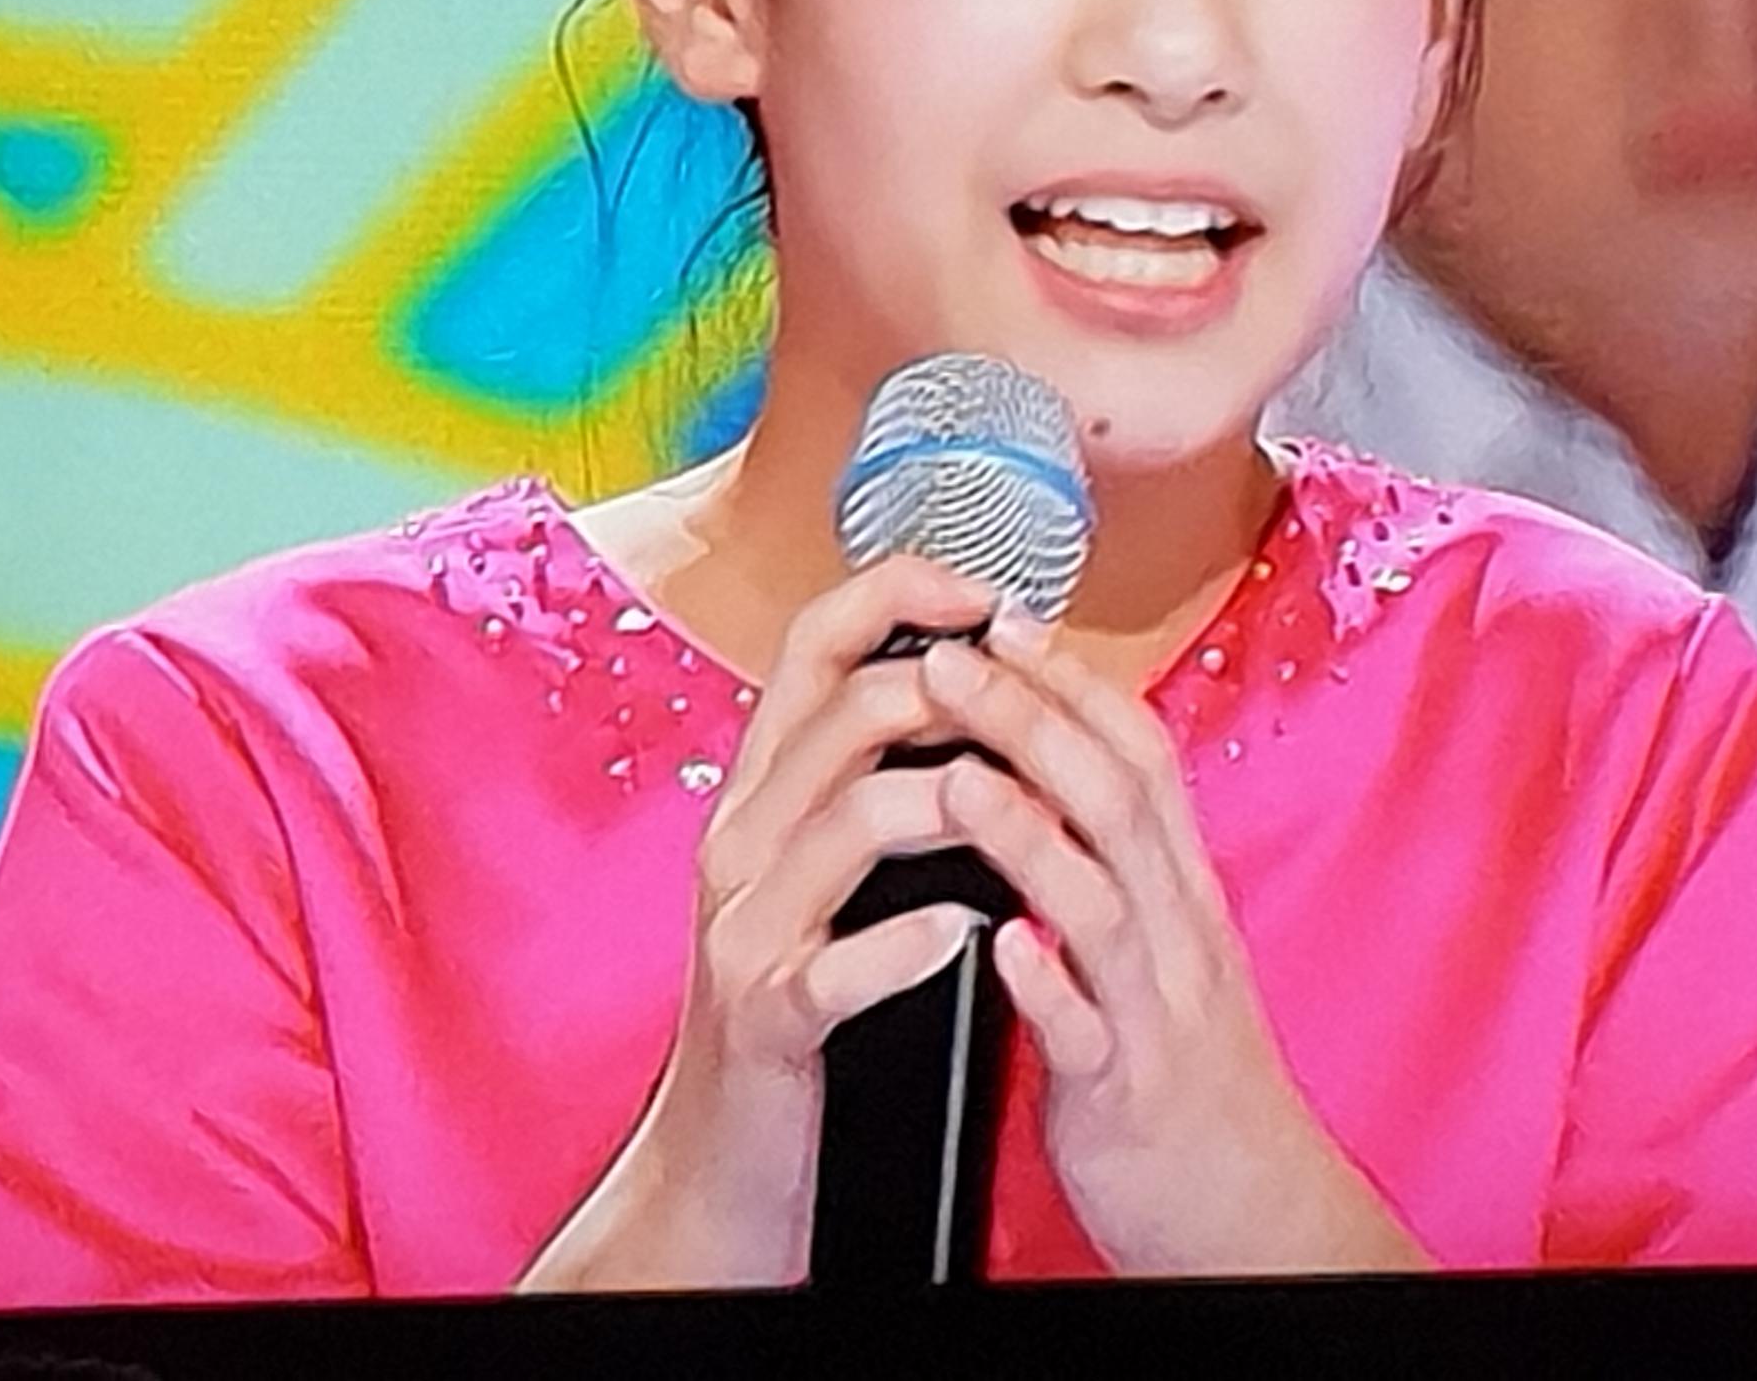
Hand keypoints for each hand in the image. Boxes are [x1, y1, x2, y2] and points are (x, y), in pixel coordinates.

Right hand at [518, 551, 1003, 1292]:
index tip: (995, 595)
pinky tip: (967, 934)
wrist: (720, 1162)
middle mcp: (742, 842)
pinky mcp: (766, 1019)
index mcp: (763, 792)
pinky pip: (835, 965)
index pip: (816, 643)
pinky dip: (909, 943)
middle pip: (845, 715)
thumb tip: (972, 682)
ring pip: (848, 821)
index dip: (905, 594)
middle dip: (956, 694)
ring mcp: (746, 930)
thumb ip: (868, 779)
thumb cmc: (798, 1005)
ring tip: (1026, 808)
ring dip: (954, 803)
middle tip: (1036, 708)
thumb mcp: (820, 874)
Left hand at [913, 614, 1431, 1277]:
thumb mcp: (1161, 953)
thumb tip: (1051, 777)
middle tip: (956, 659)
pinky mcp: (1126, 1097)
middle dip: (1035, 721)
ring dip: (1029, 833)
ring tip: (958, 776)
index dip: (1074, 683)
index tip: (1005, 620)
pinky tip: (1001, 949)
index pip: (1139, 757)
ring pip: (1102, 902)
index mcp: (1180, 894)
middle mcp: (1178, 936)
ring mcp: (1156, 1014)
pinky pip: (1089, 1034)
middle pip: (1118, 802)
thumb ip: (1114, 869)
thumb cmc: (1185, 1080)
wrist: (1249, 1211)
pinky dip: (1049, 985)